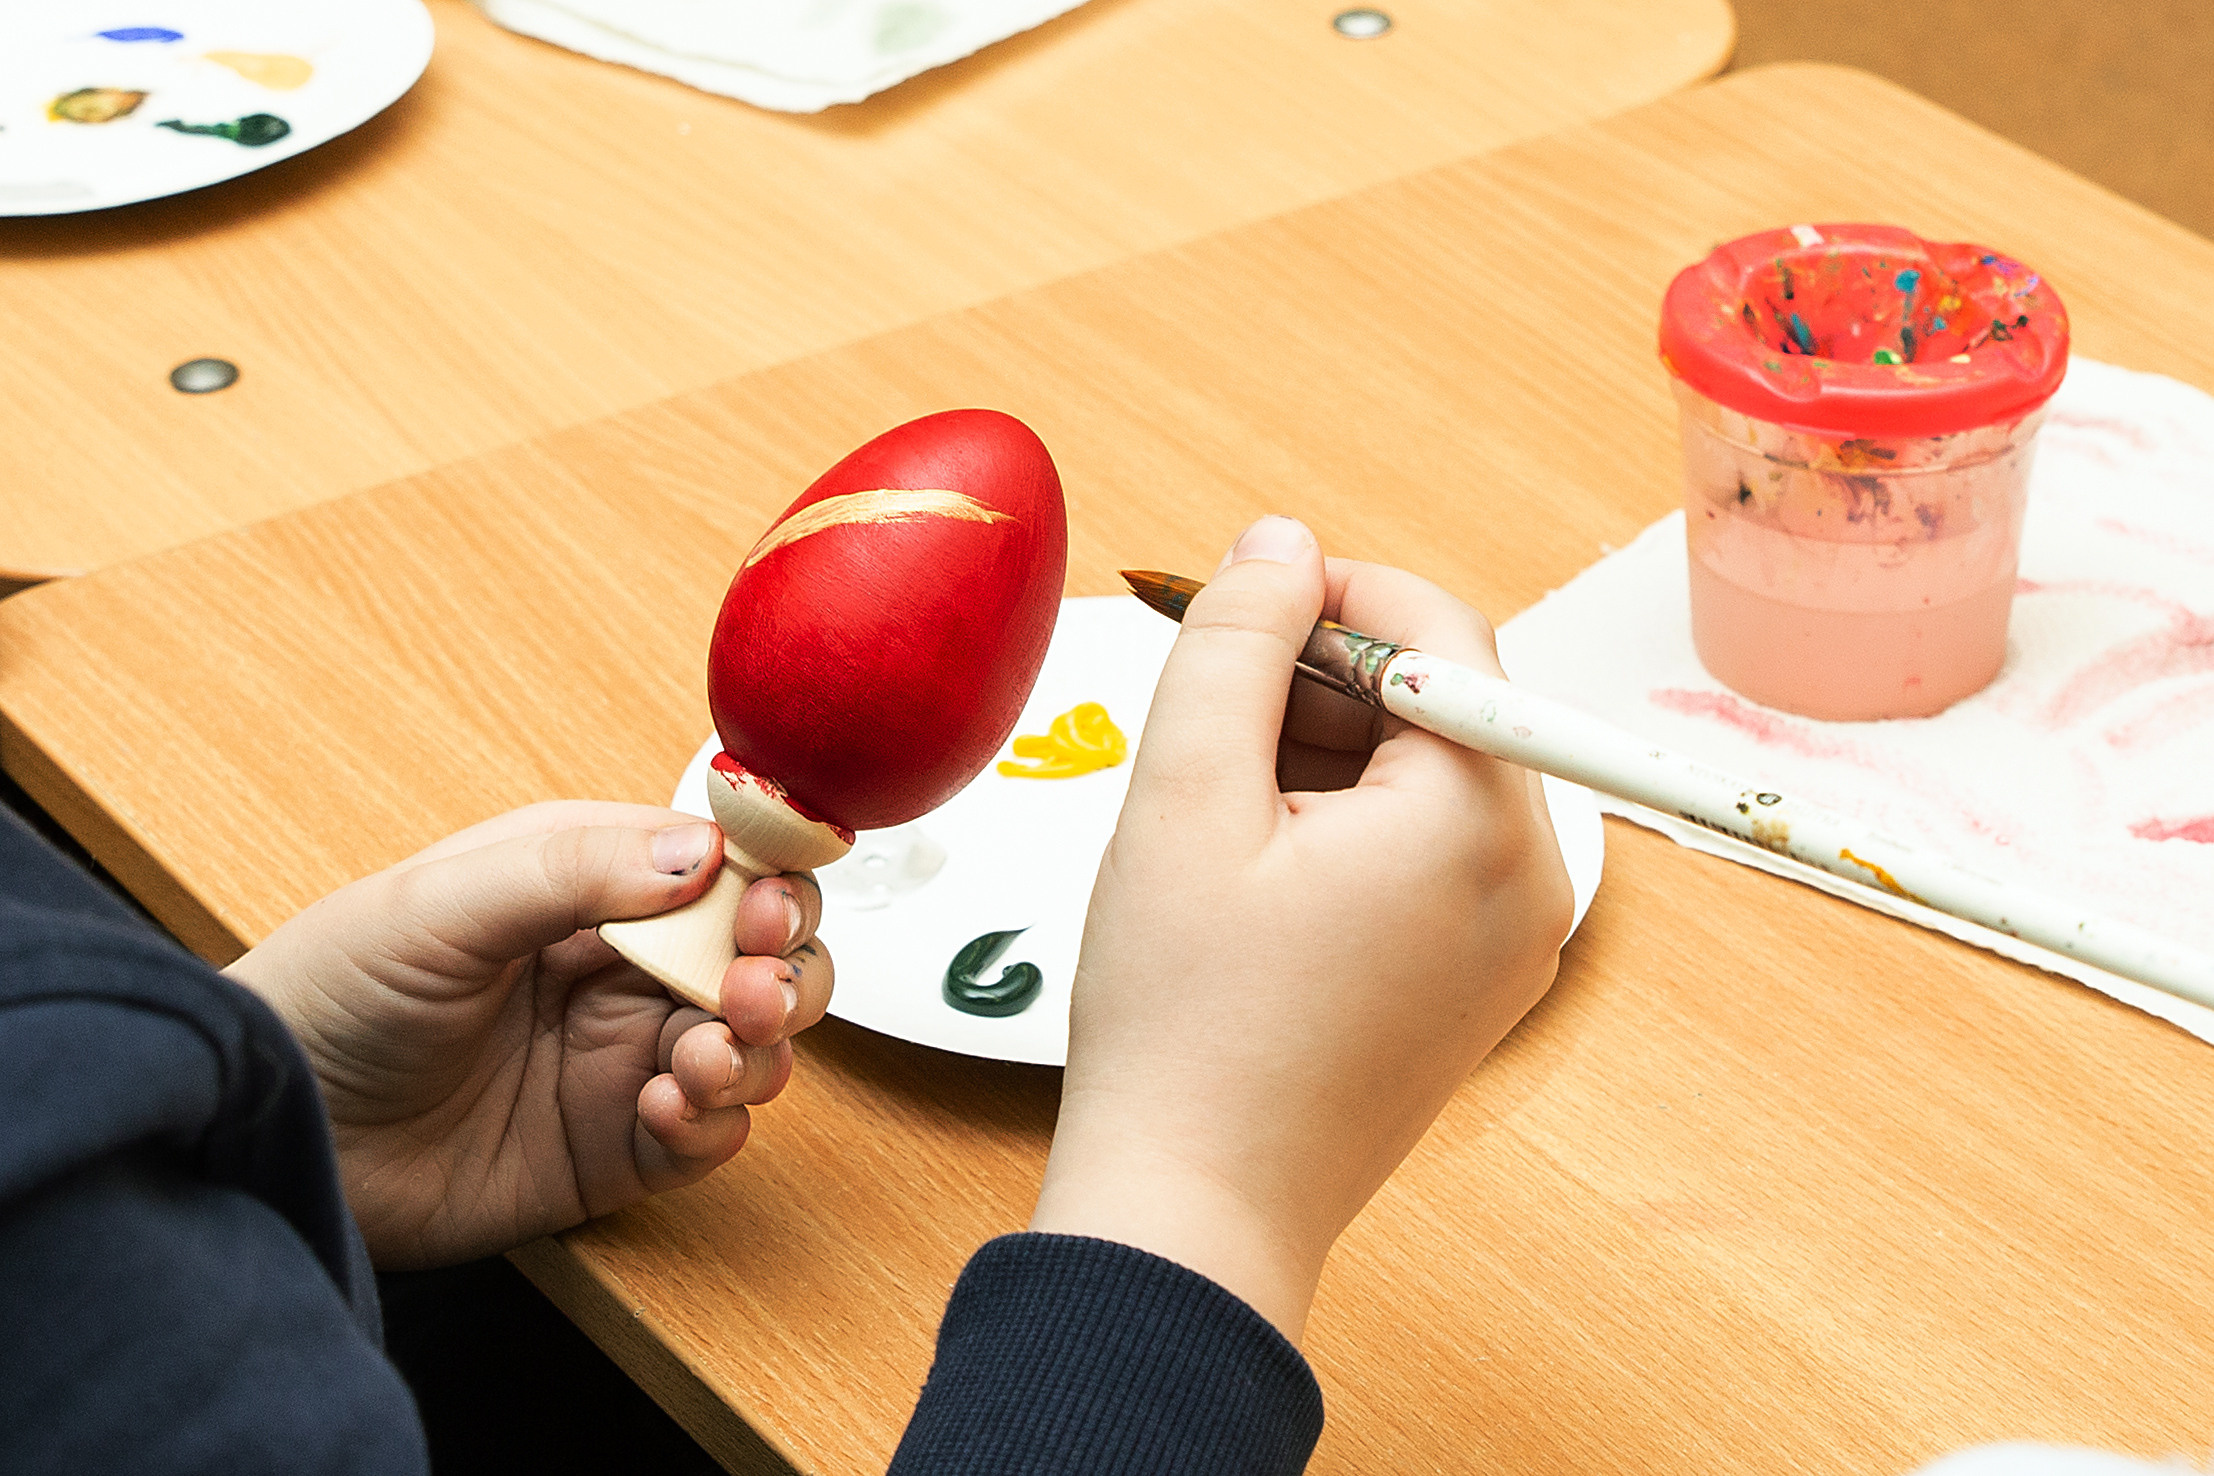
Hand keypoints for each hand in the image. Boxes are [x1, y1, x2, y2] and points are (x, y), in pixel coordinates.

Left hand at [225, 801, 833, 1268]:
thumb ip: (572, 871)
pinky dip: (710, 1124)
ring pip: (753, 1046)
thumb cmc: (326, 997)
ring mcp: (620, 1058)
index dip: (767, 879)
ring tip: (699, 1058)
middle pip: (760, 956)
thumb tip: (701, 851)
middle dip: (783, 969)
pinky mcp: (614, 1148)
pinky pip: (707, 1136)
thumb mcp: (438, 906)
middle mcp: (619, 968)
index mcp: (586, 884)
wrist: (268, 1136)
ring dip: (757, 1050)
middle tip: (753, 988)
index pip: (719, 864)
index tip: (770, 903)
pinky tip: (660, 1111)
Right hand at [1030, 517, 1572, 1341]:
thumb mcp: (1186, 798)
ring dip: (1321, 753)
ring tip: (1212, 814)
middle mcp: (1531, 876)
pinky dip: (1344, 824)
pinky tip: (1252, 866)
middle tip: (1198, 715)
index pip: (1438, 631)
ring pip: (1425, 774)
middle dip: (1314, 682)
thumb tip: (1282, 545)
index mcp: (1480, 821)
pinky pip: (1426, 851)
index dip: (1328, 593)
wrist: (1197, 1210)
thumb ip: (1236, 644)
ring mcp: (1513, 938)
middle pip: (1437, 703)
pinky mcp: (1478, 980)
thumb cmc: (1185, 1024)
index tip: (1231, 599)